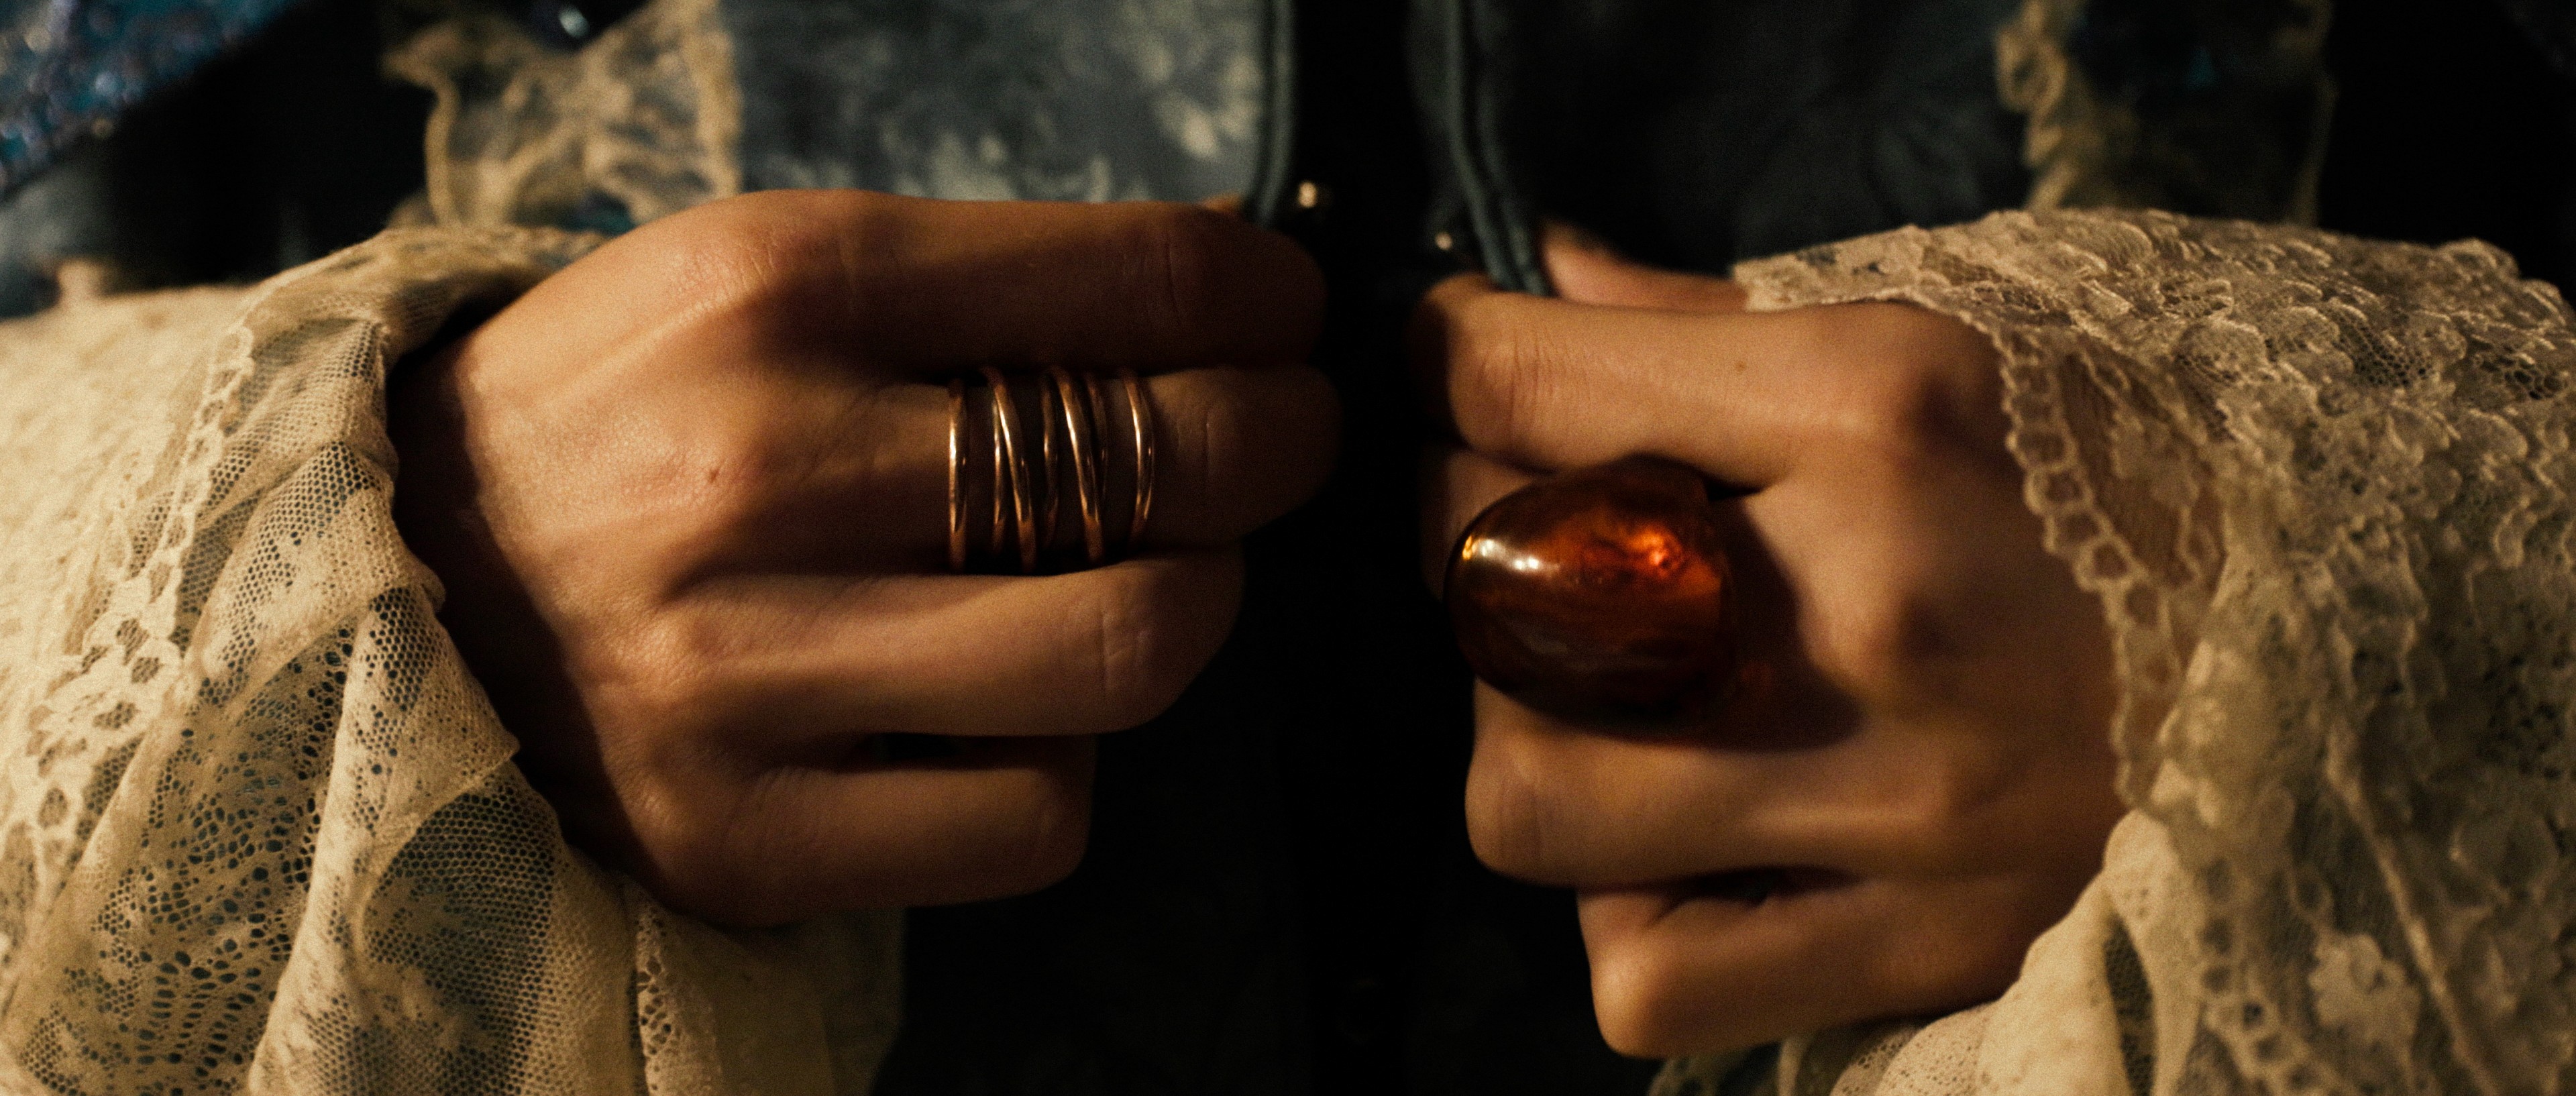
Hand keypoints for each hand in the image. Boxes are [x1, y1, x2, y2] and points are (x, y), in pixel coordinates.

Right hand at [390, 191, 1334, 925]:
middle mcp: (759, 472)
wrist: (380, 579)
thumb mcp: (756, 275)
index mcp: (774, 287)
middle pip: (1171, 465)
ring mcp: (743, 672)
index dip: (1264, 296)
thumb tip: (1221, 290)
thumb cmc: (626, 412)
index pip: (1138, 277)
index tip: (1283, 313)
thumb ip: (972, 287)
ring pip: (1129, 650)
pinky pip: (1037, 818)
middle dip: (1280, 443)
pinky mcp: (740, 837)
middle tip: (1278, 438)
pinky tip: (1010, 713)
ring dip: (1196, 605)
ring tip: (1160, 570)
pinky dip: (1065, 764)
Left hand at [1415, 226, 2123, 1054]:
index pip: (1530, 383)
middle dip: (1476, 562)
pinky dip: (1626, 919)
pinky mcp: (1926, 948)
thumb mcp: (1915, 347)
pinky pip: (1643, 977)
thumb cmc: (2094, 485)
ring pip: (1529, 805)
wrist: (2341, 659)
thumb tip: (1542, 280)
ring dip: (1532, 748)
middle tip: (1543, 552)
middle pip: (1493, 599)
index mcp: (1882, 410)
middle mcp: (1886, 603)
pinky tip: (1695, 849)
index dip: (1451, 371)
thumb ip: (1704, 322)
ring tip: (1619, 711)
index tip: (1463, 377)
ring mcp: (1907, 799)